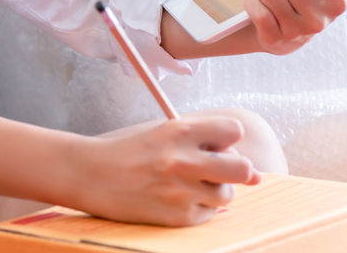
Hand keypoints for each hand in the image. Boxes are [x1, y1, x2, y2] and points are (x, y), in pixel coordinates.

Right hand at [71, 116, 261, 225]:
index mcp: (178, 131)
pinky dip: (196, 208)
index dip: (226, 140)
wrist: (89, 175)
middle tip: (214, 170)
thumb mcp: (164, 135)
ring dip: (214, 191)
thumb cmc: (130, 152)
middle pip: (242, 167)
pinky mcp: (176, 216)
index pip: (233, 131)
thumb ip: (207, 146)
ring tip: (185, 185)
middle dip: (235, 170)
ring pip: (226, 194)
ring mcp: (180, 190)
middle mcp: (182, 160)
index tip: (212, 145)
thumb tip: (257, 176)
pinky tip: (173, 199)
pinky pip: (207, 214)